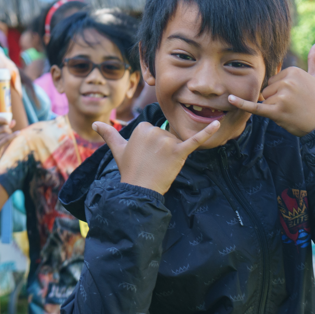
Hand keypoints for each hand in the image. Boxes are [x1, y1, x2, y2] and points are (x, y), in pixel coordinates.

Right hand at [0, 118, 17, 168]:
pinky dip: (14, 136)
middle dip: (8, 130)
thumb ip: (1, 127)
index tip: (7, 122)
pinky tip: (18, 133)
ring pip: (6, 134)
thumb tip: (13, 121)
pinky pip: (7, 139)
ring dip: (9, 136)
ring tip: (4, 141)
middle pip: (3, 127)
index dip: (3, 119)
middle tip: (7, 135)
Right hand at [93, 119, 220, 194]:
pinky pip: (195, 141)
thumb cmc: (129, 169)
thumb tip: (96, 123)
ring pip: (176, 142)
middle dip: (163, 150)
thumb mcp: (118, 149)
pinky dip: (207, 133)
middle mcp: (154, 131)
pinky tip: (218, 124)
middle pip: (166, 136)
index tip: (145, 156)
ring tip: (161, 166)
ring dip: (172, 154)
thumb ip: (109, 134)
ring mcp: (167, 142)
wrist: (139, 190)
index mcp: (142, 128)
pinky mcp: (179, 152)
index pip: (155, 130)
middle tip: (152, 163)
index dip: (152, 145)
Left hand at [227, 40, 314, 136]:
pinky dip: (242, 104)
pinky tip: (230, 98)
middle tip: (296, 105)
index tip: (297, 96)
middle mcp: (287, 81)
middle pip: (267, 89)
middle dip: (277, 99)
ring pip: (265, 100)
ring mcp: (281, 96)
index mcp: (293, 71)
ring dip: (274, 108)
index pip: (273, 79)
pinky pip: (255, 107)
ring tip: (292, 111)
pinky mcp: (276, 111)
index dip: (282, 90)